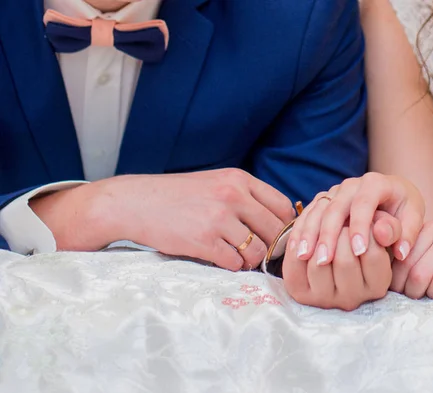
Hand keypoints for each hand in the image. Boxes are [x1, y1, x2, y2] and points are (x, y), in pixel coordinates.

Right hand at [30, 169, 294, 270]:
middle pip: (276, 231)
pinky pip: (235, 263)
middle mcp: (233, 195)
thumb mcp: (216, 183)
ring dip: (251, 259)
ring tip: (237, 255)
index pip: (283, 206)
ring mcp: (219, 219)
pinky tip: (220, 258)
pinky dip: (232, 266)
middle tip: (261, 253)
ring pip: (258, 251)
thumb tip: (280, 223)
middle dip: (273, 247)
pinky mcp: (204, 241)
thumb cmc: (178, 196)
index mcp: (239, 179)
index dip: (285, 225)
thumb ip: (246, 198)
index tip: (277, 236)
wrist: (135, 202)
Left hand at [283, 226, 391, 310]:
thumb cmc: (363, 237)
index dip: (364, 229)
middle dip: (340, 232)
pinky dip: (297, 245)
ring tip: (325, 227)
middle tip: (341, 221)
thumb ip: (389, 227)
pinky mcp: (301, 295)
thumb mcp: (382, 231)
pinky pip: (294, 266)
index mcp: (377, 286)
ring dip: (318, 238)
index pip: (371, 254)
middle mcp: (353, 299)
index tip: (361, 217)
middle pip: (344, 260)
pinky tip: (305, 235)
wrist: (334, 254)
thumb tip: (380, 229)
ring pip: (318, 264)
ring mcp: (326, 300)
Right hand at [288, 172, 424, 265]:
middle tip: (325, 261)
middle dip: (329, 234)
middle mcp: (351, 184)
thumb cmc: (402, 210)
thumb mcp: (411, 218)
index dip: (361, 227)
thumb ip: (406, 233)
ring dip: (309, 234)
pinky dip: (301, 232)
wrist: (390, 197)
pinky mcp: (322, 201)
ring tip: (305, 257)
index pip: (365, 202)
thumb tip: (400, 251)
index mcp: (376, 183)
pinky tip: (297, 251)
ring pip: (317, 211)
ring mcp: (334, 192)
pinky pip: (307, 215)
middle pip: (335, 207)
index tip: (359, 252)